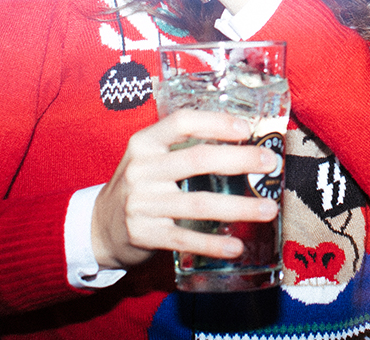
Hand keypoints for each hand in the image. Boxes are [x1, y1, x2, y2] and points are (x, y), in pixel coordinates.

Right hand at [91, 109, 279, 269]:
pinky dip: (213, 244)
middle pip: (197, 159)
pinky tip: (236, 247)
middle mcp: (142, 169)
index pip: (182, 122)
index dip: (216, 123)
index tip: (247, 129)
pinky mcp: (144, 234)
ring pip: (198, 203)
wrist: (99, 226)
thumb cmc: (141, 184)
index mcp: (145, 142)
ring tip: (269, 209)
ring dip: (238, 207)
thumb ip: (185, 146)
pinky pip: (185, 239)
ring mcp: (141, 203)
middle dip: (239, 160)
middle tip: (270, 163)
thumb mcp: (151, 156)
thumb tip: (243, 139)